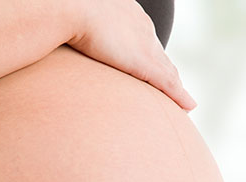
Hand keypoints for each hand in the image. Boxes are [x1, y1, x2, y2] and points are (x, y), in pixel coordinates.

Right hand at [67, 0, 195, 109]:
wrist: (67, 5)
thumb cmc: (61, 9)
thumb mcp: (74, 17)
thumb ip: (76, 27)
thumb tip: (57, 29)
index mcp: (128, 15)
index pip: (146, 40)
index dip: (151, 55)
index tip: (153, 67)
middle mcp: (142, 28)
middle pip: (161, 56)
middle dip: (168, 72)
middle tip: (174, 90)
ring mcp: (145, 45)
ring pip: (168, 71)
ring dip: (176, 88)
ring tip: (182, 103)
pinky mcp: (145, 63)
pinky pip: (169, 84)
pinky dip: (179, 97)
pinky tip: (188, 107)